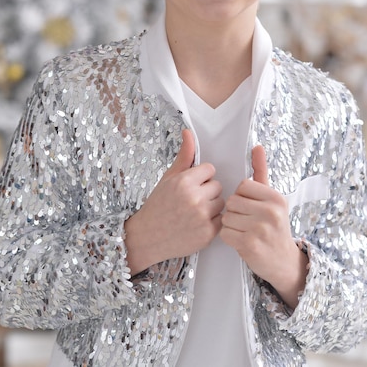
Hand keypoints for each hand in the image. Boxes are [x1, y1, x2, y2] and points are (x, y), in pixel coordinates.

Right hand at [125, 129, 224, 274]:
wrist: (147, 236)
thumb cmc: (158, 205)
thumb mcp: (169, 178)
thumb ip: (184, 156)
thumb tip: (188, 132)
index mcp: (184, 181)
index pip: (210, 169)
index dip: (202, 177)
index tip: (191, 185)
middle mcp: (194, 198)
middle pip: (217, 186)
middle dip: (207, 191)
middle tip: (191, 200)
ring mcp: (202, 217)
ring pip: (221, 202)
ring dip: (212, 206)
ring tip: (194, 212)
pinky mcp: (208, 234)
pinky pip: (222, 220)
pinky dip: (212, 222)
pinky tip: (197, 223)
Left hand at [220, 145, 307, 308]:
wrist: (283, 261)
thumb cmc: (273, 226)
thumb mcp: (271, 199)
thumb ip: (261, 171)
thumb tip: (257, 146)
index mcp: (276, 198)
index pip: (242, 186)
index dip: (241, 196)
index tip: (251, 207)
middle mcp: (271, 212)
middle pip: (232, 201)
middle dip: (234, 211)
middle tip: (247, 221)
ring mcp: (261, 229)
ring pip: (226, 217)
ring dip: (230, 225)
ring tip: (244, 231)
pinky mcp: (250, 245)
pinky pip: (224, 232)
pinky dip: (228, 237)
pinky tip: (241, 240)